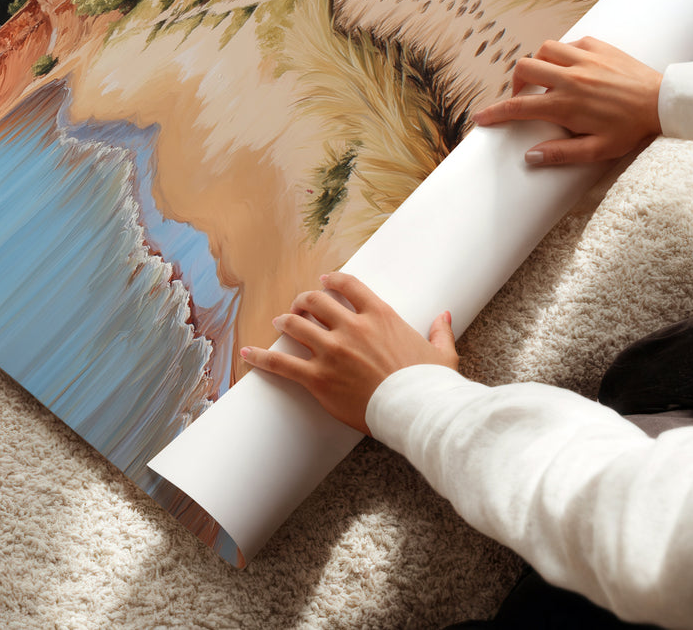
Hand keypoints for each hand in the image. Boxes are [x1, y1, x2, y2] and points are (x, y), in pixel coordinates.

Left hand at [239, 272, 457, 434]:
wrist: (418, 412)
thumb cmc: (431, 385)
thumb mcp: (442, 354)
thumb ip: (440, 331)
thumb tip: (445, 316)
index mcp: (380, 316)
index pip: (348, 286)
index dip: (332, 281)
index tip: (323, 281)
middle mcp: (352, 327)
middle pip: (316, 302)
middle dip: (304, 301)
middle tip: (299, 305)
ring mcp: (332, 352)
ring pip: (296, 325)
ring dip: (285, 321)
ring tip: (280, 322)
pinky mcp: (318, 378)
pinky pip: (282, 363)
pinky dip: (261, 357)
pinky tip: (247, 353)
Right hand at [472, 37, 662, 165]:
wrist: (663, 102)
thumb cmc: (631, 129)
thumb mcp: (598, 150)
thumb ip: (561, 154)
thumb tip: (530, 157)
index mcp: (566, 104)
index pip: (519, 107)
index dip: (495, 113)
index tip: (480, 118)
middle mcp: (570, 77)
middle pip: (524, 69)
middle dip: (516, 83)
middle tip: (525, 97)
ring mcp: (584, 58)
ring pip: (544, 49)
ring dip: (539, 63)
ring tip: (547, 79)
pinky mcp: (598, 46)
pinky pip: (570, 42)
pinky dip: (564, 53)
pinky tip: (572, 67)